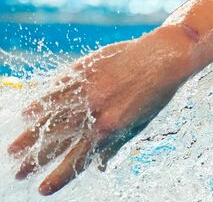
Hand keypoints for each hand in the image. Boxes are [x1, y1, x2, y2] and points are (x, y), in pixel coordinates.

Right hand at [7, 27, 189, 194]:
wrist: (166, 55)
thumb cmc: (156, 92)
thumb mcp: (140, 123)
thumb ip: (116, 144)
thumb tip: (98, 167)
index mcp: (111, 128)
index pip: (78, 159)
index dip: (59, 177)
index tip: (43, 189)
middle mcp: (96, 111)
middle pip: (57, 141)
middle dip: (35, 160)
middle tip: (17, 172)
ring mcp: (87, 89)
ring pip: (51, 116)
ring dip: (30, 134)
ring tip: (13, 149)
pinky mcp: (86, 70)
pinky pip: (58, 88)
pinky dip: (42, 101)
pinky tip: (28, 112)